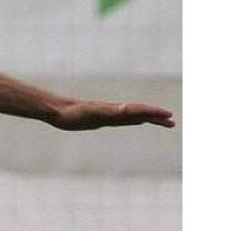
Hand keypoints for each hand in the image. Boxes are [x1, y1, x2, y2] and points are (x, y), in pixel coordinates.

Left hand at [52, 100, 175, 130]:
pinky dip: (134, 120)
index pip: (138, 110)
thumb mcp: (90, 113)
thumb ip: (107, 111)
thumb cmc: (72, 113)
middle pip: (140, 113)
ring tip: (162, 122)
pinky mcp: (102, 119)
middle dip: (156, 118)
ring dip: (149, 118)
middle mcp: (114, 111)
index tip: (169, 116)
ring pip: (134, 116)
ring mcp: (109, 115)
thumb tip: (125, 108)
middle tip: (173, 123)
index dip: (154, 113)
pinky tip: (138, 121)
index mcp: (114, 110)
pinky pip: (123, 120)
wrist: (57, 111)